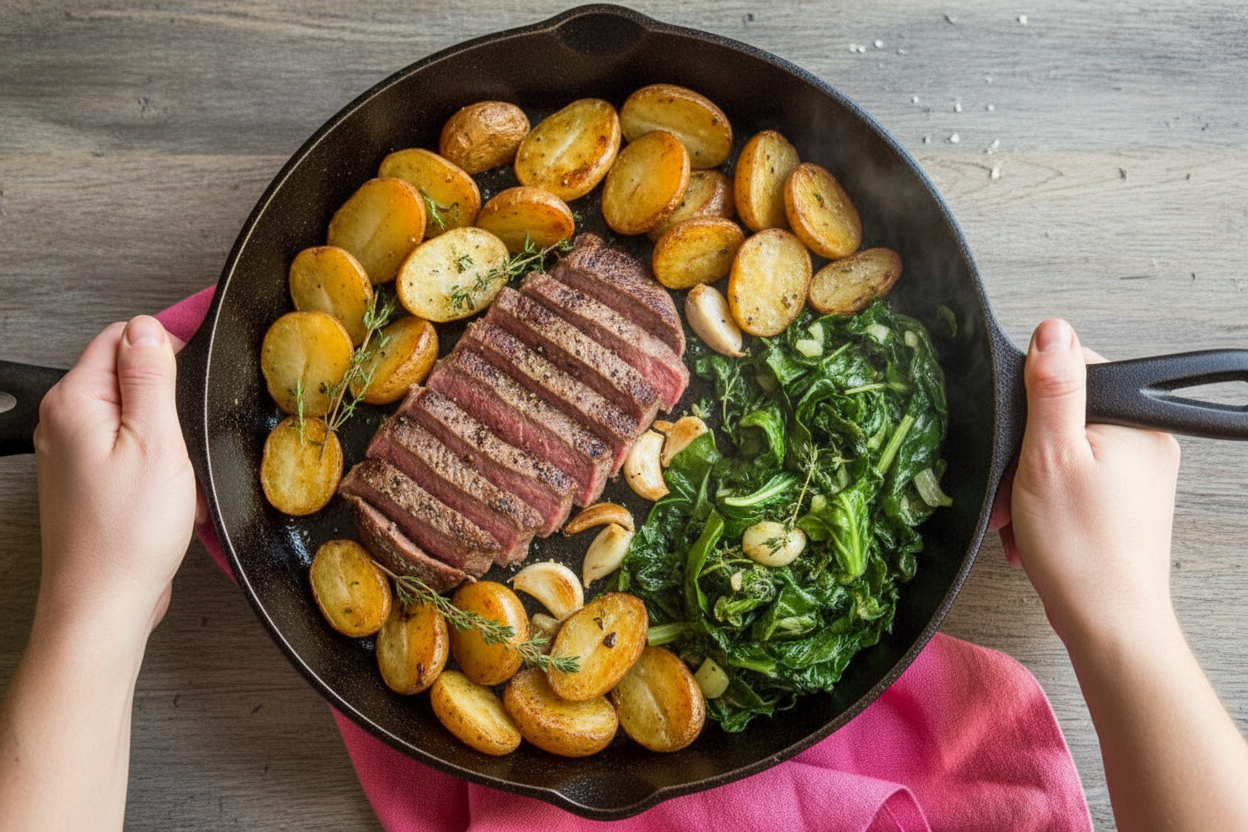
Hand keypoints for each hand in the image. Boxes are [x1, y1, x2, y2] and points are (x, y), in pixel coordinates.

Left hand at [32, 315, 198, 636]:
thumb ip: (150, 377)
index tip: (195, 372)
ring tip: (178, 477)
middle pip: (127, 379)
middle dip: (169, 404)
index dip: (163, 348)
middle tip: (186, 439)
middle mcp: (63, 423)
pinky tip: (170, 498)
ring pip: (134, 419)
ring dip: (168, 442)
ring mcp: (71, 455)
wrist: (104, 603)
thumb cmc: (127, 534)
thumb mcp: (156, 441)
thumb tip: (147, 329)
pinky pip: (132, 455)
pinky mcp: (87, 483)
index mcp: (75, 402)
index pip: (120, 338)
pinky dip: (158, 470)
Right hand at [998, 318, 1180, 644]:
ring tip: (1021, 516)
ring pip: (1062, 450)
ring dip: (1028, 481)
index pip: (1073, 371)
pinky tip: (1033, 527)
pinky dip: (1045, 500)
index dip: (1029, 402)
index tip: (1016, 442)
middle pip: (1063, 414)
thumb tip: (1054, 329)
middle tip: (1013, 491)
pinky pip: (1073, 480)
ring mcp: (1137, 474)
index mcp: (1135, 421)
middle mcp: (1145, 442)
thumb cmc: (1081, 551)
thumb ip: (1052, 388)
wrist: (1107, 623)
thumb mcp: (1049, 456)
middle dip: (1023, 453)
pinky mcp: (1124, 501)